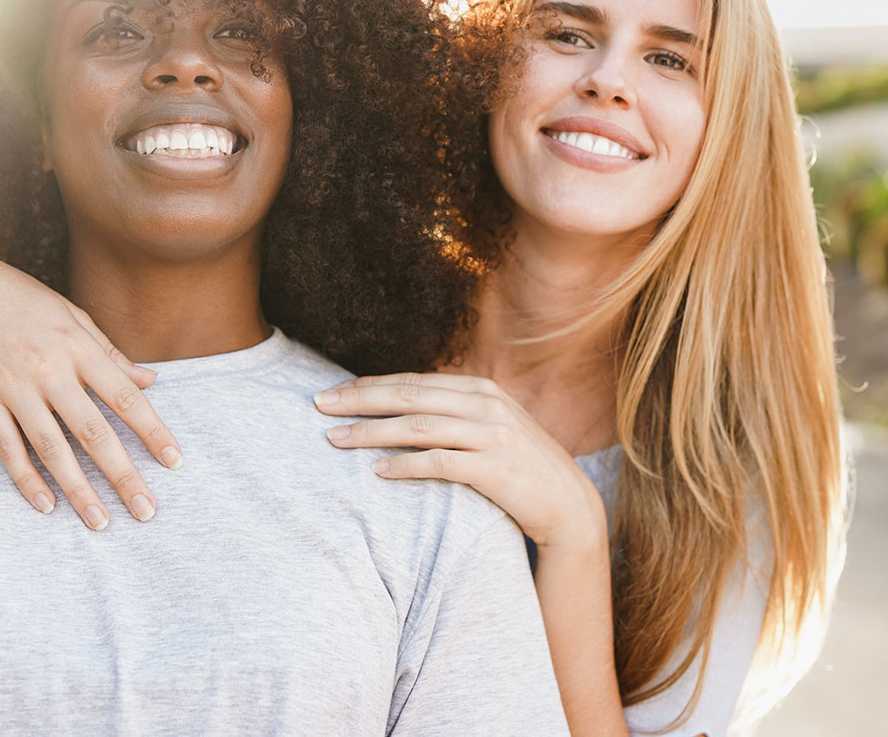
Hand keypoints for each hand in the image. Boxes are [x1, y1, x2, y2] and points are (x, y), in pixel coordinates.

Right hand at [0, 252, 181, 528]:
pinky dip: (27, 480)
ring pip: (52, 450)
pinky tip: (48, 506)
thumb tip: (151, 382)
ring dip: (79, 490)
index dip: (152, 431)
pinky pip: (8, 449)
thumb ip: (110, 354)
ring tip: (101, 522)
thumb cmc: (25, 303)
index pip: (124, 397)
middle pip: (93, 433)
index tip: (174, 462)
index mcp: (78, 347)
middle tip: (146, 511)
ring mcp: (14, 389)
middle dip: (123, 475)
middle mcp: (49, 371)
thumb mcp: (73, 316)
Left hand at [315, 372, 606, 549]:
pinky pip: (441, 464)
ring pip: (418, 428)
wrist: (569, 506)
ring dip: (371, 432)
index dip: (369, 386)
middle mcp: (486, 404)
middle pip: (409, 396)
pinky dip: (406, 466)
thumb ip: (454, 413)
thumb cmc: (520, 469)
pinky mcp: (496, 469)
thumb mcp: (490, 428)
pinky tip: (377, 471)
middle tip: (318, 406)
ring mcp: (493, 435)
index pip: (413, 381)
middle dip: (359, 400)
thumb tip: (401, 408)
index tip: (332, 393)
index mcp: (481, 389)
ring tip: (335, 440)